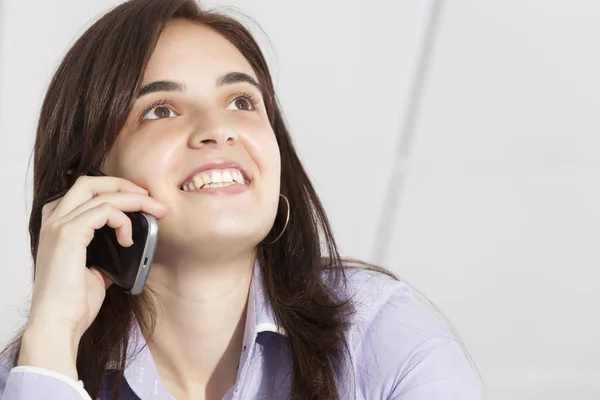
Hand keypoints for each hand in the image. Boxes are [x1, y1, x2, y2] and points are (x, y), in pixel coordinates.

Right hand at [18, 175, 168, 377]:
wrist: (58, 323)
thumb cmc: (74, 302)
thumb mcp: (96, 269)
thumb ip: (107, 251)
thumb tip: (130, 243)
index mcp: (58, 226)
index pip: (84, 191)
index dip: (114, 189)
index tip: (141, 199)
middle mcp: (54, 220)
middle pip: (89, 182)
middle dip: (123, 184)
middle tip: (150, 196)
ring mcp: (59, 225)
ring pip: (102, 194)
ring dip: (135, 201)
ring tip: (155, 213)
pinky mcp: (69, 234)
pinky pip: (105, 211)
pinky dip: (123, 221)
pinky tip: (128, 240)